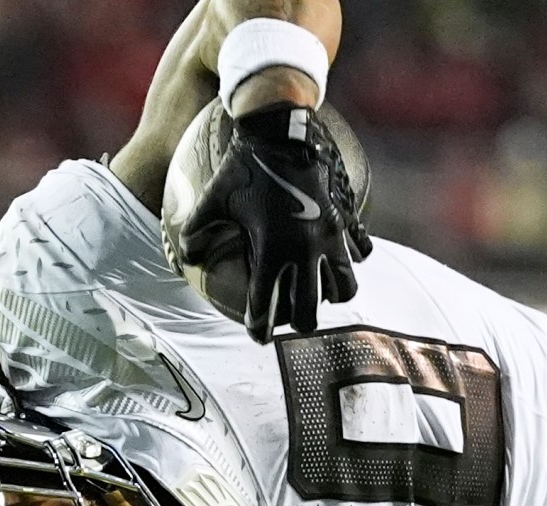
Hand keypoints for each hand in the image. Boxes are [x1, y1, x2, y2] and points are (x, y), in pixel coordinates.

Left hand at [173, 102, 371, 343]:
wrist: (280, 128)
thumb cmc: (241, 165)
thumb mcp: (212, 199)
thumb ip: (196, 232)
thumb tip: (187, 257)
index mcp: (271, 250)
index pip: (265, 306)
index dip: (259, 328)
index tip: (257, 337)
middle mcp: (304, 249)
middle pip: (309, 311)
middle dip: (298, 324)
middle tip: (290, 322)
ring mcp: (329, 235)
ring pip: (344, 287)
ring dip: (331, 297)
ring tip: (319, 293)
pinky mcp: (345, 218)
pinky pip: (359, 252)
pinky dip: (349, 262)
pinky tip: (337, 260)